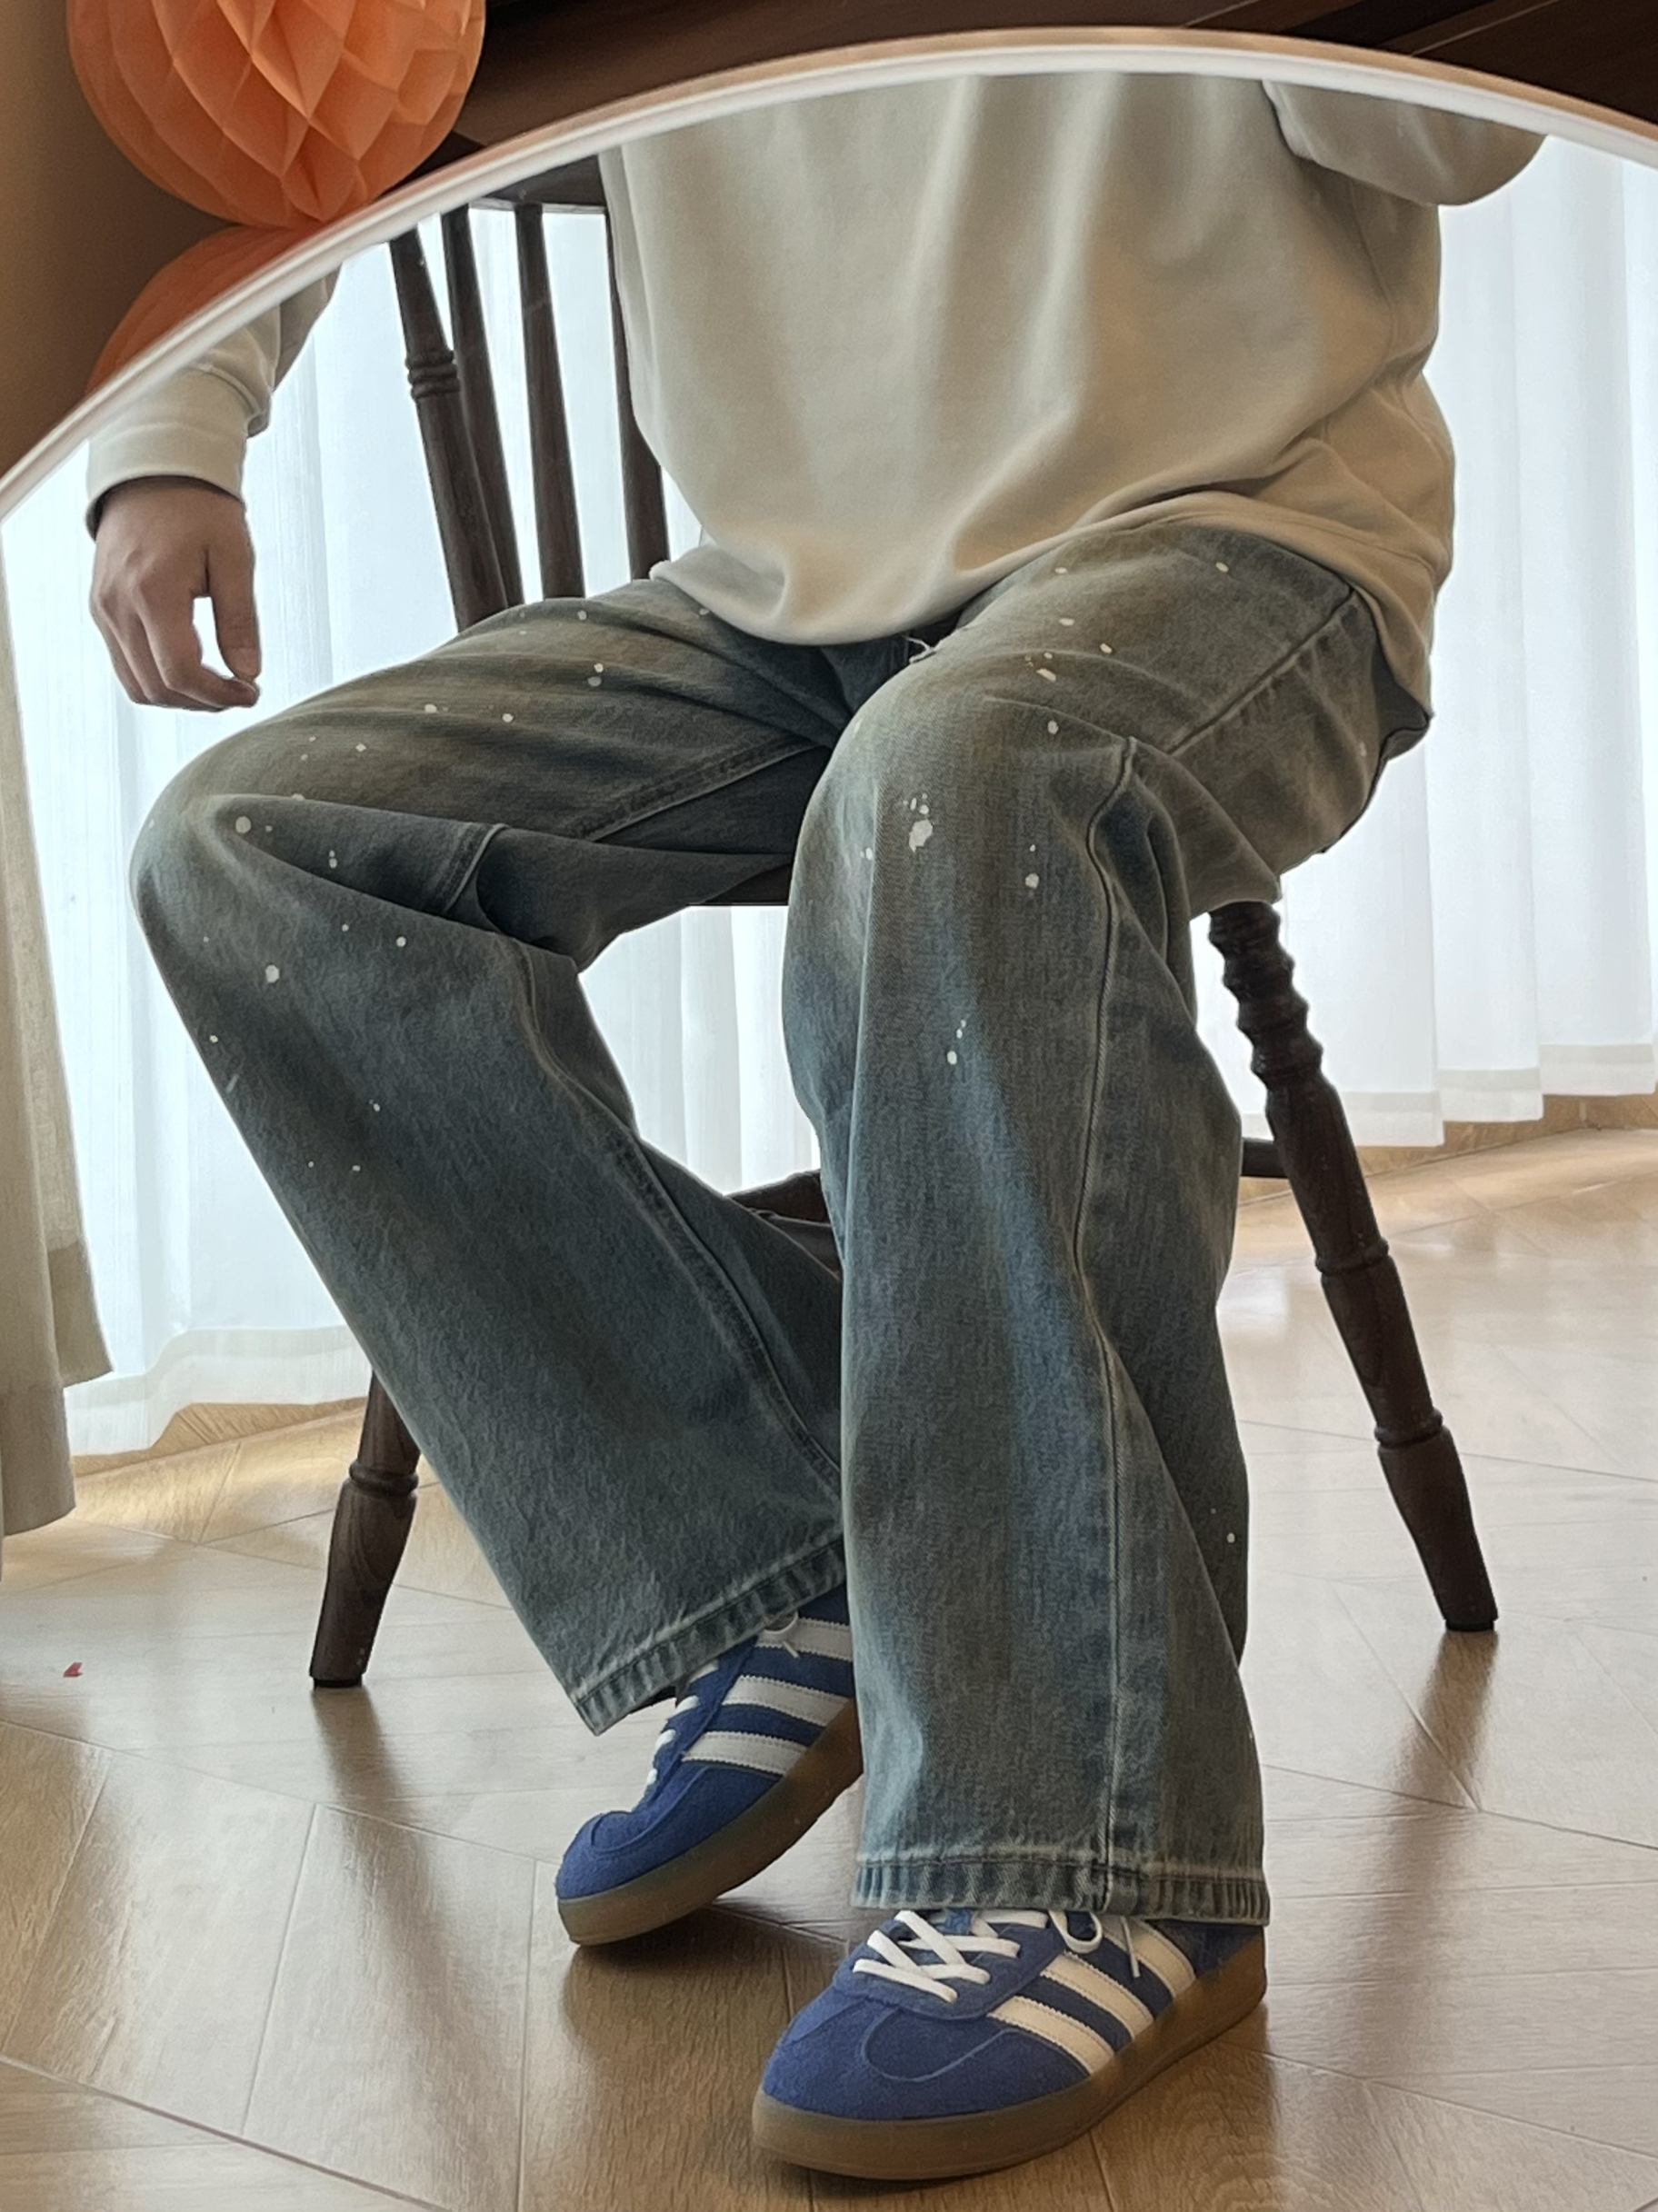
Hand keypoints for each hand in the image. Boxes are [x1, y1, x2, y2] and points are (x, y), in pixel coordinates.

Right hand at [91, 477, 262, 710]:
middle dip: (203, 702)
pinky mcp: (101, 609)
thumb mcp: (234, 558)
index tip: (250, 692)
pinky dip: (158, 677)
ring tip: (218, 684)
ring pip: (136, 685)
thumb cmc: (198, 508)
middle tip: (239, 692)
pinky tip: (192, 667)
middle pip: (157, 687)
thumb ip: (240, 620)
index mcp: (152, 592)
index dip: (219, 695)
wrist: (153, 473)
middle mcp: (118, 606)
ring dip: (180, 696)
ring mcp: (104, 609)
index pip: (180, 672)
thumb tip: (248, 673)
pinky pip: (125, 664)